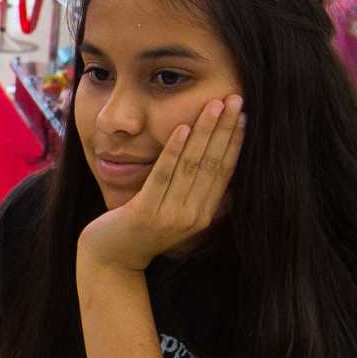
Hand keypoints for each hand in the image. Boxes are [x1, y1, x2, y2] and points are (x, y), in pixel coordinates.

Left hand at [79, 94, 244, 273]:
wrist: (112, 258)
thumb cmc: (142, 227)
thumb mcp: (175, 211)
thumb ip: (194, 191)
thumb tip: (218, 161)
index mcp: (203, 214)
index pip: (225, 171)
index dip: (235, 142)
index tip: (244, 114)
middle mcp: (192, 216)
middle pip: (213, 164)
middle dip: (225, 129)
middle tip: (235, 99)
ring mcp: (169, 216)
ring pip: (192, 166)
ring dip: (204, 132)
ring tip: (213, 105)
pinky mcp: (145, 213)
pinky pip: (162, 175)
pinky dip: (173, 150)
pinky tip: (181, 128)